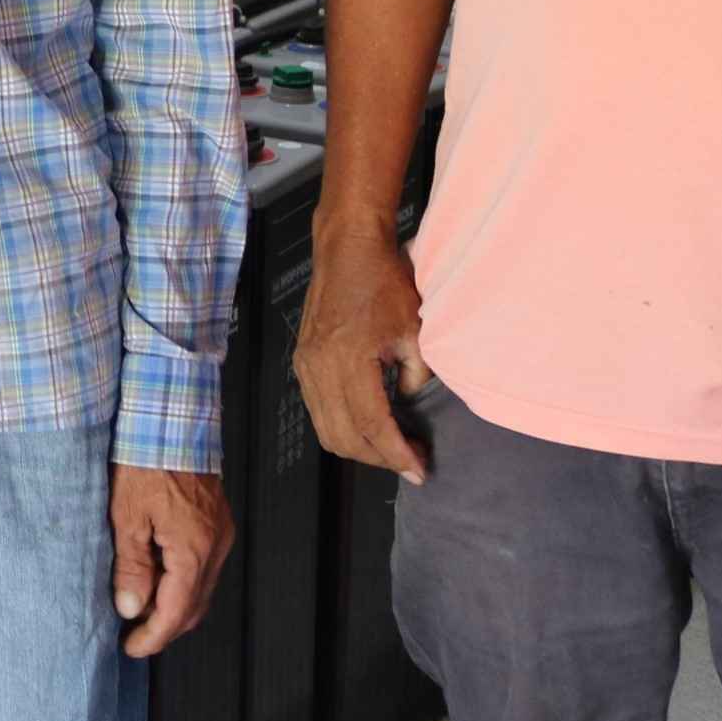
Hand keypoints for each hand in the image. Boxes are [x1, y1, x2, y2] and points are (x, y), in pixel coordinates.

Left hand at [110, 466, 232, 656]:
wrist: (171, 420)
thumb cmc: (147, 458)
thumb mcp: (127, 514)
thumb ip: (131, 565)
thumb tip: (131, 607)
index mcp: (194, 550)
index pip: (177, 612)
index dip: (153, 637)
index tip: (131, 648)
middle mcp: (215, 547)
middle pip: (194, 607)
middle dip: (164, 627)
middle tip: (133, 634)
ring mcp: (220, 535)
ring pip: (200, 589)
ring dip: (173, 605)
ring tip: (139, 607)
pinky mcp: (216, 524)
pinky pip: (203, 568)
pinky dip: (181, 582)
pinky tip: (157, 577)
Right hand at [294, 225, 433, 481]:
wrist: (347, 249)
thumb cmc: (384, 281)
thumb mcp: (414, 329)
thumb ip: (415, 375)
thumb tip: (408, 404)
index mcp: (349, 357)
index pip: (373, 424)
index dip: (397, 454)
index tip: (420, 471)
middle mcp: (320, 366)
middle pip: (346, 437)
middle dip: (380, 458)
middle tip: (411, 461)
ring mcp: (306, 365)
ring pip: (327, 430)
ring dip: (360, 448)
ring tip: (391, 448)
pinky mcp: (302, 361)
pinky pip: (318, 411)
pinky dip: (342, 428)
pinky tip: (367, 424)